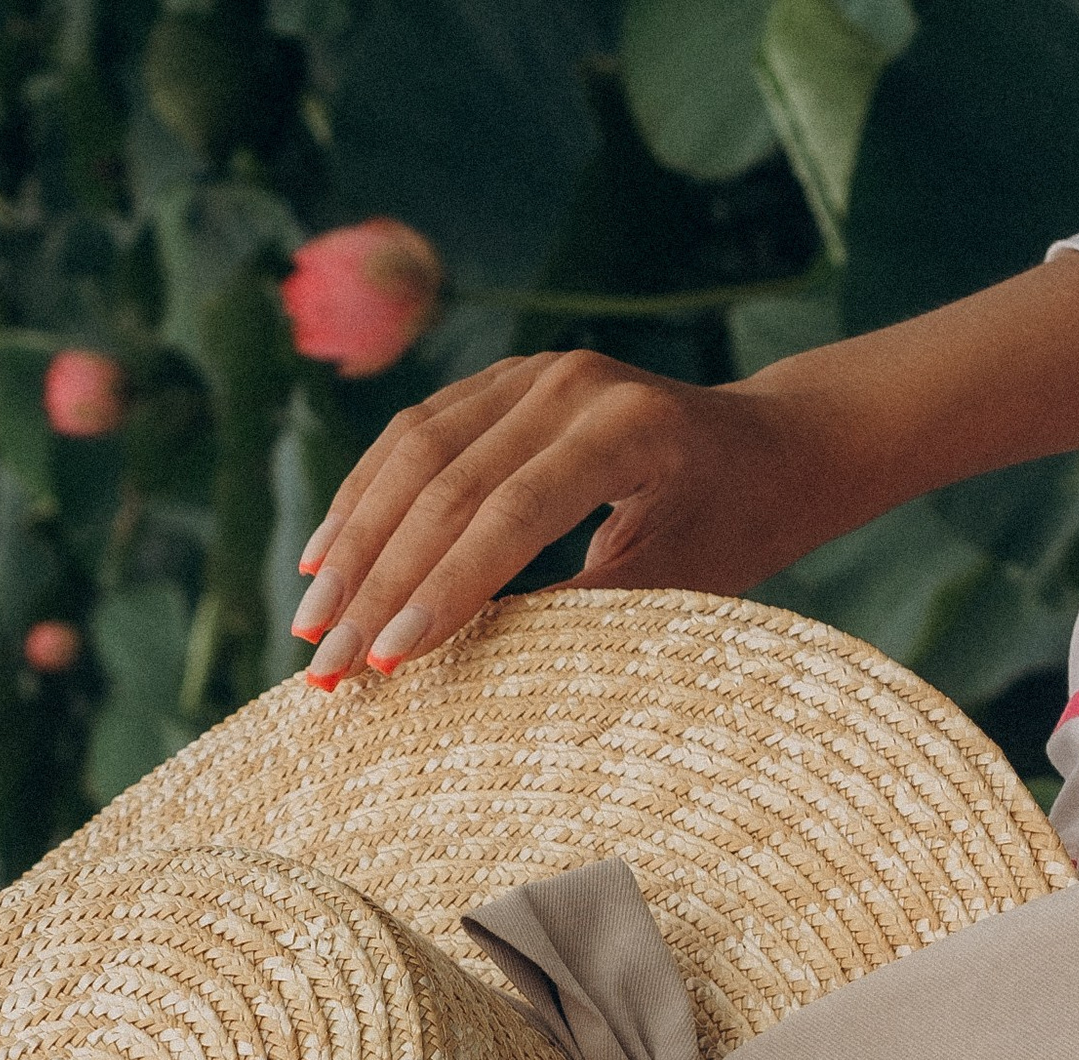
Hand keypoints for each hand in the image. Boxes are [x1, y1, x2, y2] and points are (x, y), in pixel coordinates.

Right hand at [288, 348, 833, 686]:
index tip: (385, 665)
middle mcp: (573, 382)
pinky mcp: (504, 381)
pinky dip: (365, 500)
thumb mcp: (677, 589)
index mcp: (630, 428)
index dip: (444, 590)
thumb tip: (469, 663)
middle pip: (446, 483)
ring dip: (352, 543)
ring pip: (413, 452)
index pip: (513, 512)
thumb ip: (584, 614)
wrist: (768, 447)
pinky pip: (414, 436)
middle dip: (377, 583)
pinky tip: (324, 560)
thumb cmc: (731, 530)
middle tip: (324, 669)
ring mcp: (532, 372)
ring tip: (310, 626)